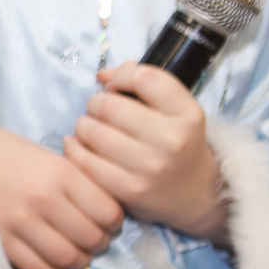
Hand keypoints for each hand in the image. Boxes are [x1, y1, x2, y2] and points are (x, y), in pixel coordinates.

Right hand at [0, 109, 123, 268]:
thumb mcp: (38, 153)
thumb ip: (69, 178)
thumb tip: (98, 208)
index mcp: (58, 171)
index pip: (109, 211)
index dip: (115, 223)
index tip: (108, 223)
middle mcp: (43, 199)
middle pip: (92, 238)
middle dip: (99, 245)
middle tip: (92, 243)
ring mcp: (19, 224)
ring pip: (68, 258)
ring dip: (79, 263)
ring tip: (76, 259)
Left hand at [67, 63, 227, 242]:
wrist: (194, 192)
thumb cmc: (177, 142)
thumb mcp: (176, 110)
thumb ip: (144, 84)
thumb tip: (102, 76)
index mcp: (187, 114)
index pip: (144, 78)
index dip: (121, 77)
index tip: (115, 88)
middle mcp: (172, 139)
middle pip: (109, 104)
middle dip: (96, 103)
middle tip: (98, 110)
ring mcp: (151, 166)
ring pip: (91, 131)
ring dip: (83, 125)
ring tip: (90, 128)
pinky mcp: (129, 188)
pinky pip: (84, 160)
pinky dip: (74, 148)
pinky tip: (79, 145)